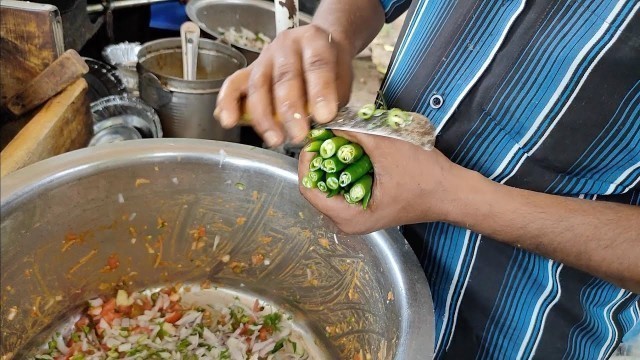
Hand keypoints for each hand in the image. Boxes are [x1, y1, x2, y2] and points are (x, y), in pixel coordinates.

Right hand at [214, 24, 353, 146]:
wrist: (318, 48)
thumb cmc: (331, 68)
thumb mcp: (342, 78)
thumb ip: (333, 98)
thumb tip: (323, 124)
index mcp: (313, 40)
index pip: (316, 64)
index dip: (320, 91)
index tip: (325, 116)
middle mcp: (286, 45)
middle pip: (285, 77)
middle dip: (291, 110)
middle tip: (299, 135)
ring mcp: (264, 57)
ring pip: (258, 85)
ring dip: (265, 117)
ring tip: (275, 139)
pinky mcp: (248, 71)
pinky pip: (233, 84)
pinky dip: (228, 103)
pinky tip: (228, 121)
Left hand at [298, 130, 464, 233]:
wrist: (452, 192)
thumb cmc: (423, 176)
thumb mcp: (385, 148)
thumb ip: (353, 134)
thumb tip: (328, 123)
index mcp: (347, 217)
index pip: (308, 188)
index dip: (308, 160)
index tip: (315, 138)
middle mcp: (347, 222)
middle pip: (317, 187)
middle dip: (322, 159)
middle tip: (329, 136)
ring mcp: (356, 216)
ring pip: (331, 186)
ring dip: (334, 162)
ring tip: (343, 142)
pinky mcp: (365, 208)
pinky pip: (344, 187)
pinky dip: (346, 169)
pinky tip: (356, 152)